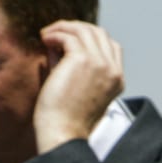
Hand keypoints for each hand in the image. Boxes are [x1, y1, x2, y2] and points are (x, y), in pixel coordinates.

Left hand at [34, 20, 123, 153]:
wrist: (63, 134)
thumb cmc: (66, 121)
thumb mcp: (78, 91)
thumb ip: (74, 67)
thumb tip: (57, 45)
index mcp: (117, 80)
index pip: (111, 46)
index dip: (90, 38)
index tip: (70, 41)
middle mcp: (112, 70)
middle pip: (99, 33)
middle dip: (76, 28)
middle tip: (55, 33)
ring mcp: (100, 63)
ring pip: (84, 30)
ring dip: (63, 28)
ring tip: (47, 35)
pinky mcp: (82, 60)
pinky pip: (69, 36)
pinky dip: (55, 34)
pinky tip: (45, 40)